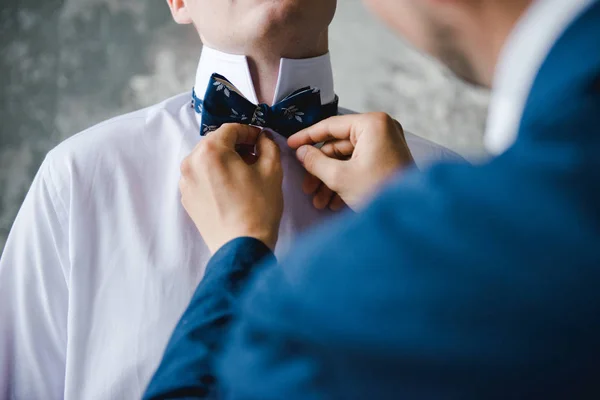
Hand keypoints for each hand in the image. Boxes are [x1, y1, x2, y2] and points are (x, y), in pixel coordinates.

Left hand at [180, 124, 283, 252]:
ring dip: (224, 161)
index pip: (231, 129)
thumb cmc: (258, 208)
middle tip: (255, 156)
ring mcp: (185, 182)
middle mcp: (191, 162)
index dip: (249, 131)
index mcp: (211, 150)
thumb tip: (262, 138)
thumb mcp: (272, 170)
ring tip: (243, 174)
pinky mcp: (186, 198)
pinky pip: (200, 177)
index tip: (260, 140)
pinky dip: (215, 176)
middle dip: (236, 146)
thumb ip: (267, 145)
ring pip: (206, 160)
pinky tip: (231, 189)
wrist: (242, 246)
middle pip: (216, 143)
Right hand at [288, 113, 413, 210]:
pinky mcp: (388, 159)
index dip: (307, 137)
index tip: (290, 145)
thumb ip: (316, 162)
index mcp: (371, 124)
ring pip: (347, 159)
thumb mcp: (340, 177)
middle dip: (321, 170)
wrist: (411, 215)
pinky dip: (346, 181)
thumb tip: (301, 152)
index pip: (330, 126)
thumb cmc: (380, 191)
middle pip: (338, 145)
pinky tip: (334, 203)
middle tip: (307, 187)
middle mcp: (381, 129)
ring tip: (319, 202)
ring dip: (331, 180)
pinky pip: (359, 165)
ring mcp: (386, 144)